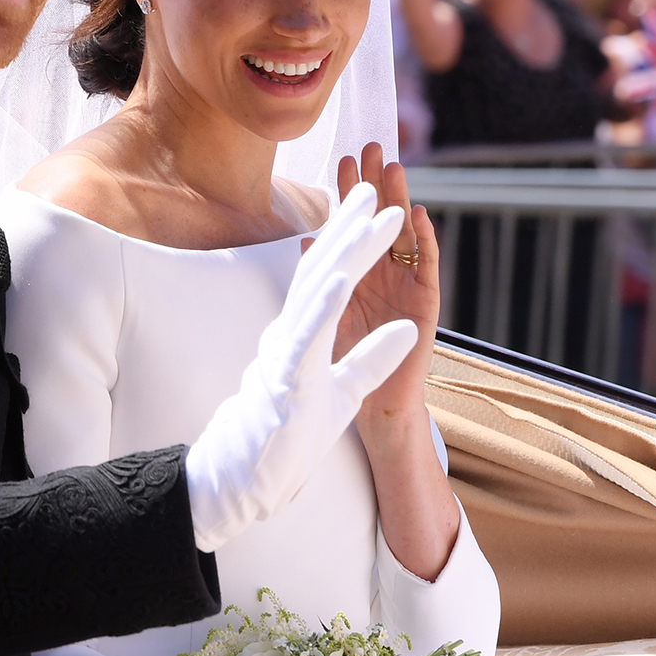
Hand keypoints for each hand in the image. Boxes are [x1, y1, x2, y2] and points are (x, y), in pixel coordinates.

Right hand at [183, 182, 416, 550]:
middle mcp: (294, 331)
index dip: (354, 236)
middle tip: (374, 178)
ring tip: (373, 211)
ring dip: (347, 247)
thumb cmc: (289, 435)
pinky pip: (309, 332)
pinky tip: (343, 272)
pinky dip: (326, 301)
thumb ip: (373, 359)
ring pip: (320, 287)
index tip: (374, 200)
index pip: (333, 274)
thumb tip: (406, 331)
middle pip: (325, 266)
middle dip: (352, 221)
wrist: (248, 478)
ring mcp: (289, 350)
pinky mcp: (287, 375)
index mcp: (306, 331)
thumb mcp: (343, 391)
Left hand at [331, 148, 438, 419]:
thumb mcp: (328, 314)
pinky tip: (418, 215)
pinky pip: (425, 267)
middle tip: (370, 145)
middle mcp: (385, 273)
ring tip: (393, 168)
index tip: (340, 159)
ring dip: (399, 201)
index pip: (354, 226)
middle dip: (375, 184)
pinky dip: (422, 241)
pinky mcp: (425, 304)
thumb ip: (324, 278)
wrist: (375, 406)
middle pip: (381, 220)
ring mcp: (407, 286)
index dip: (348, 194)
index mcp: (360, 272)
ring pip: (403, 235)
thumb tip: (307, 238)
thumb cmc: (349, 361)